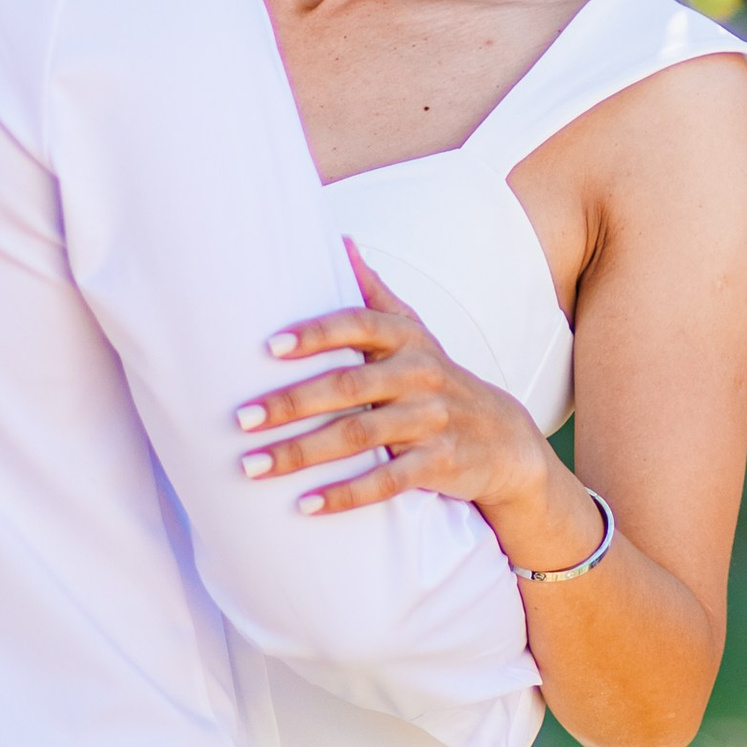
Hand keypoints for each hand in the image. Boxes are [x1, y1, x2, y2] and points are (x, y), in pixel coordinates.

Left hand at [236, 243, 555, 522]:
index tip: (269, 347)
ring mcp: (432, 421)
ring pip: (359, 436)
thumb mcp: (416, 333)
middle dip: (290, 403)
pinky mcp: (440, 464)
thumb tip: (340, 240)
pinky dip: (345, 494)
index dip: (316, 334)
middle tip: (241, 418)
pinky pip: (387, 481)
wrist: (505, 440)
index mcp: (407, 340)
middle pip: (348, 386)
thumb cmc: (438, 381)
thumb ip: (376, 293)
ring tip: (252, 466)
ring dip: (302, 453)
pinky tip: (304, 505)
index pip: (358, 326)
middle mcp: (421, 376)